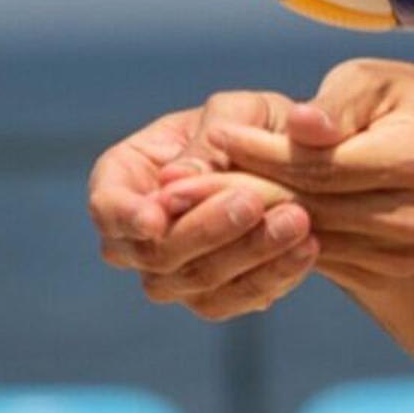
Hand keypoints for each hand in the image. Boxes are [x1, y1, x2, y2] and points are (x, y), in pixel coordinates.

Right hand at [87, 104, 316, 322]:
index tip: (155, 220)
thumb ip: (209, 139)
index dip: (126, 217)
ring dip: (248, 254)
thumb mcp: (237, 112)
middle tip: (255, 201)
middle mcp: (138, 236)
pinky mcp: (218, 297)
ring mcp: (174, 274)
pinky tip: (307, 248)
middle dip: (206, 230)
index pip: (107, 207)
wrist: (296, 165)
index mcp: (123, 179)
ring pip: (197, 284)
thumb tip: (176, 179)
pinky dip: (274, 275)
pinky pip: (237, 300)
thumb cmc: (252, 124)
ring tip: (297, 221)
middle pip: (155, 255)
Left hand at [177, 58, 413, 280]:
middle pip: (311, 208)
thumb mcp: (366, 83)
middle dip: (239, 192)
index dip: (265, 152)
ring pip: (305, 236)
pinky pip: (313, 256)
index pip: (326, 166)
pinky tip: (224, 218)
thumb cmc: (394, 101)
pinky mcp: (387, 273)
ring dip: (241, 221)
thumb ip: (333, 106)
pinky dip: (266, 237)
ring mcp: (407, 254)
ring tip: (187, 198)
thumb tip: (302, 124)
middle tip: (176, 181)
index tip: (216, 134)